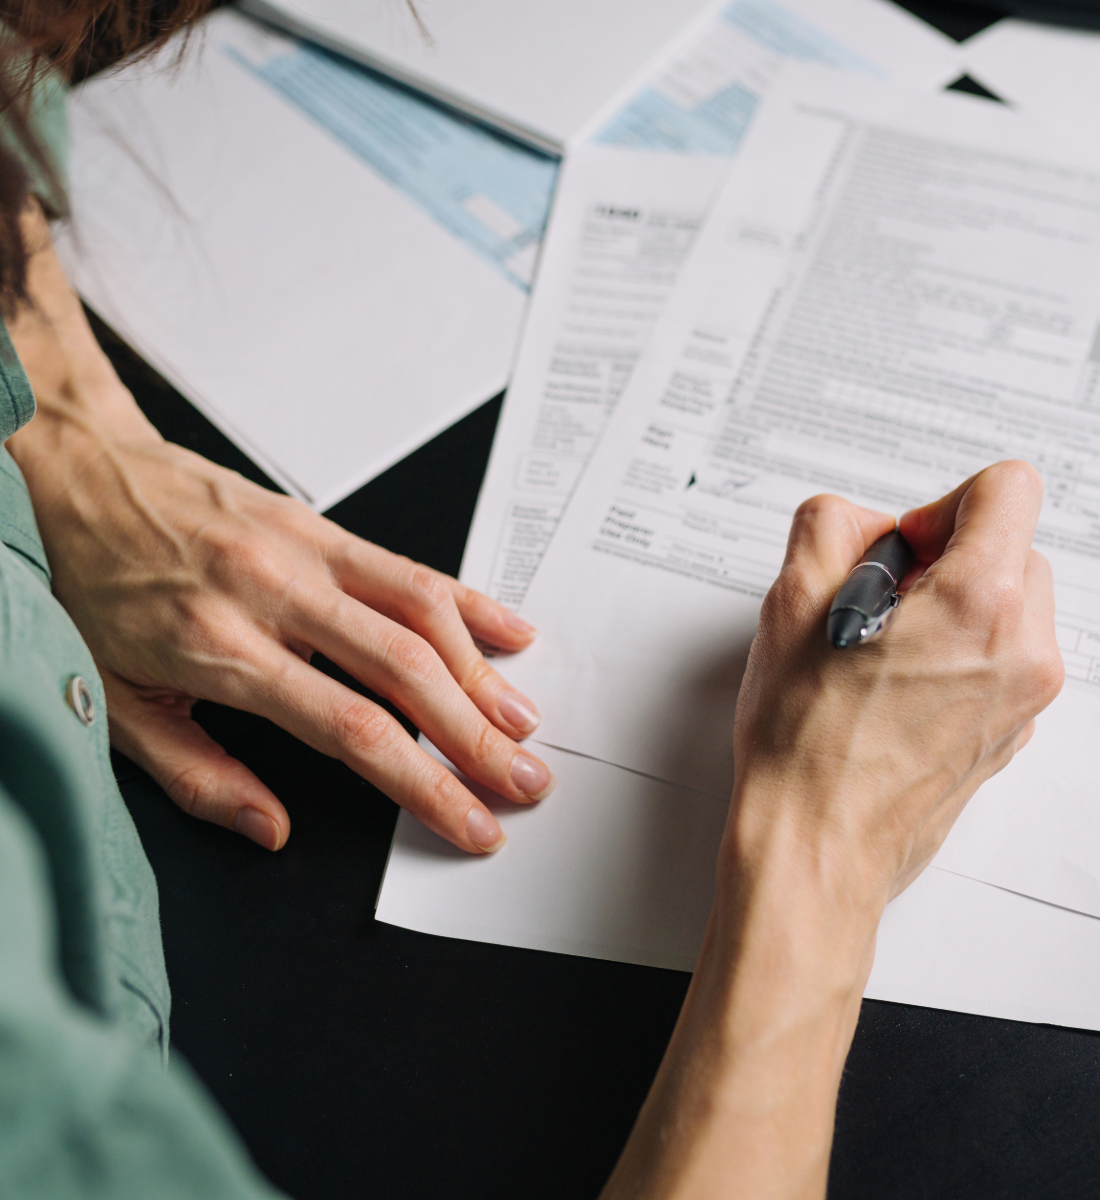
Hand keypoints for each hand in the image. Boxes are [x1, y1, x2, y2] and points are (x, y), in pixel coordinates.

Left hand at [8, 208, 553, 854]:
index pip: (351, 727)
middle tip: (524, 780)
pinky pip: (408, 564)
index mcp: (222, 649)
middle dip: (477, 736)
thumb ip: (198, 775)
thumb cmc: (92, 586)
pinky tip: (505, 631)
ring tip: (523, 724)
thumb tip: (269, 827)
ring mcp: (304, 550)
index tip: (467, 820)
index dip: (423, 782)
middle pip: (406, 671)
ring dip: (483, 672)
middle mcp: (275, 593)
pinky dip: (466, 601)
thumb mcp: (115, 701)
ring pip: (421, 610)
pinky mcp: (318, 523)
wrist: (78, 476)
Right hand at [729, 460, 1063, 908]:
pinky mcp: (1008, 733)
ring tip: (878, 654)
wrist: (817, 844)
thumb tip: (866, 528)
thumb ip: (830, 526)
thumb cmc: (806, 747)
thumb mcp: (790, 601)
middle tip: (876, 605)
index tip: (901, 549)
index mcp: (981, 606)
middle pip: (1010, 547)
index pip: (1008, 488)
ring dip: (949, 608)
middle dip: (942, 560)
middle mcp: (1023, 652)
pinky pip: (998, 660)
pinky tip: (889, 690)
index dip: (939, 505)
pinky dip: (955, 655)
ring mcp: (1024, 700)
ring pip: (1006, 606)